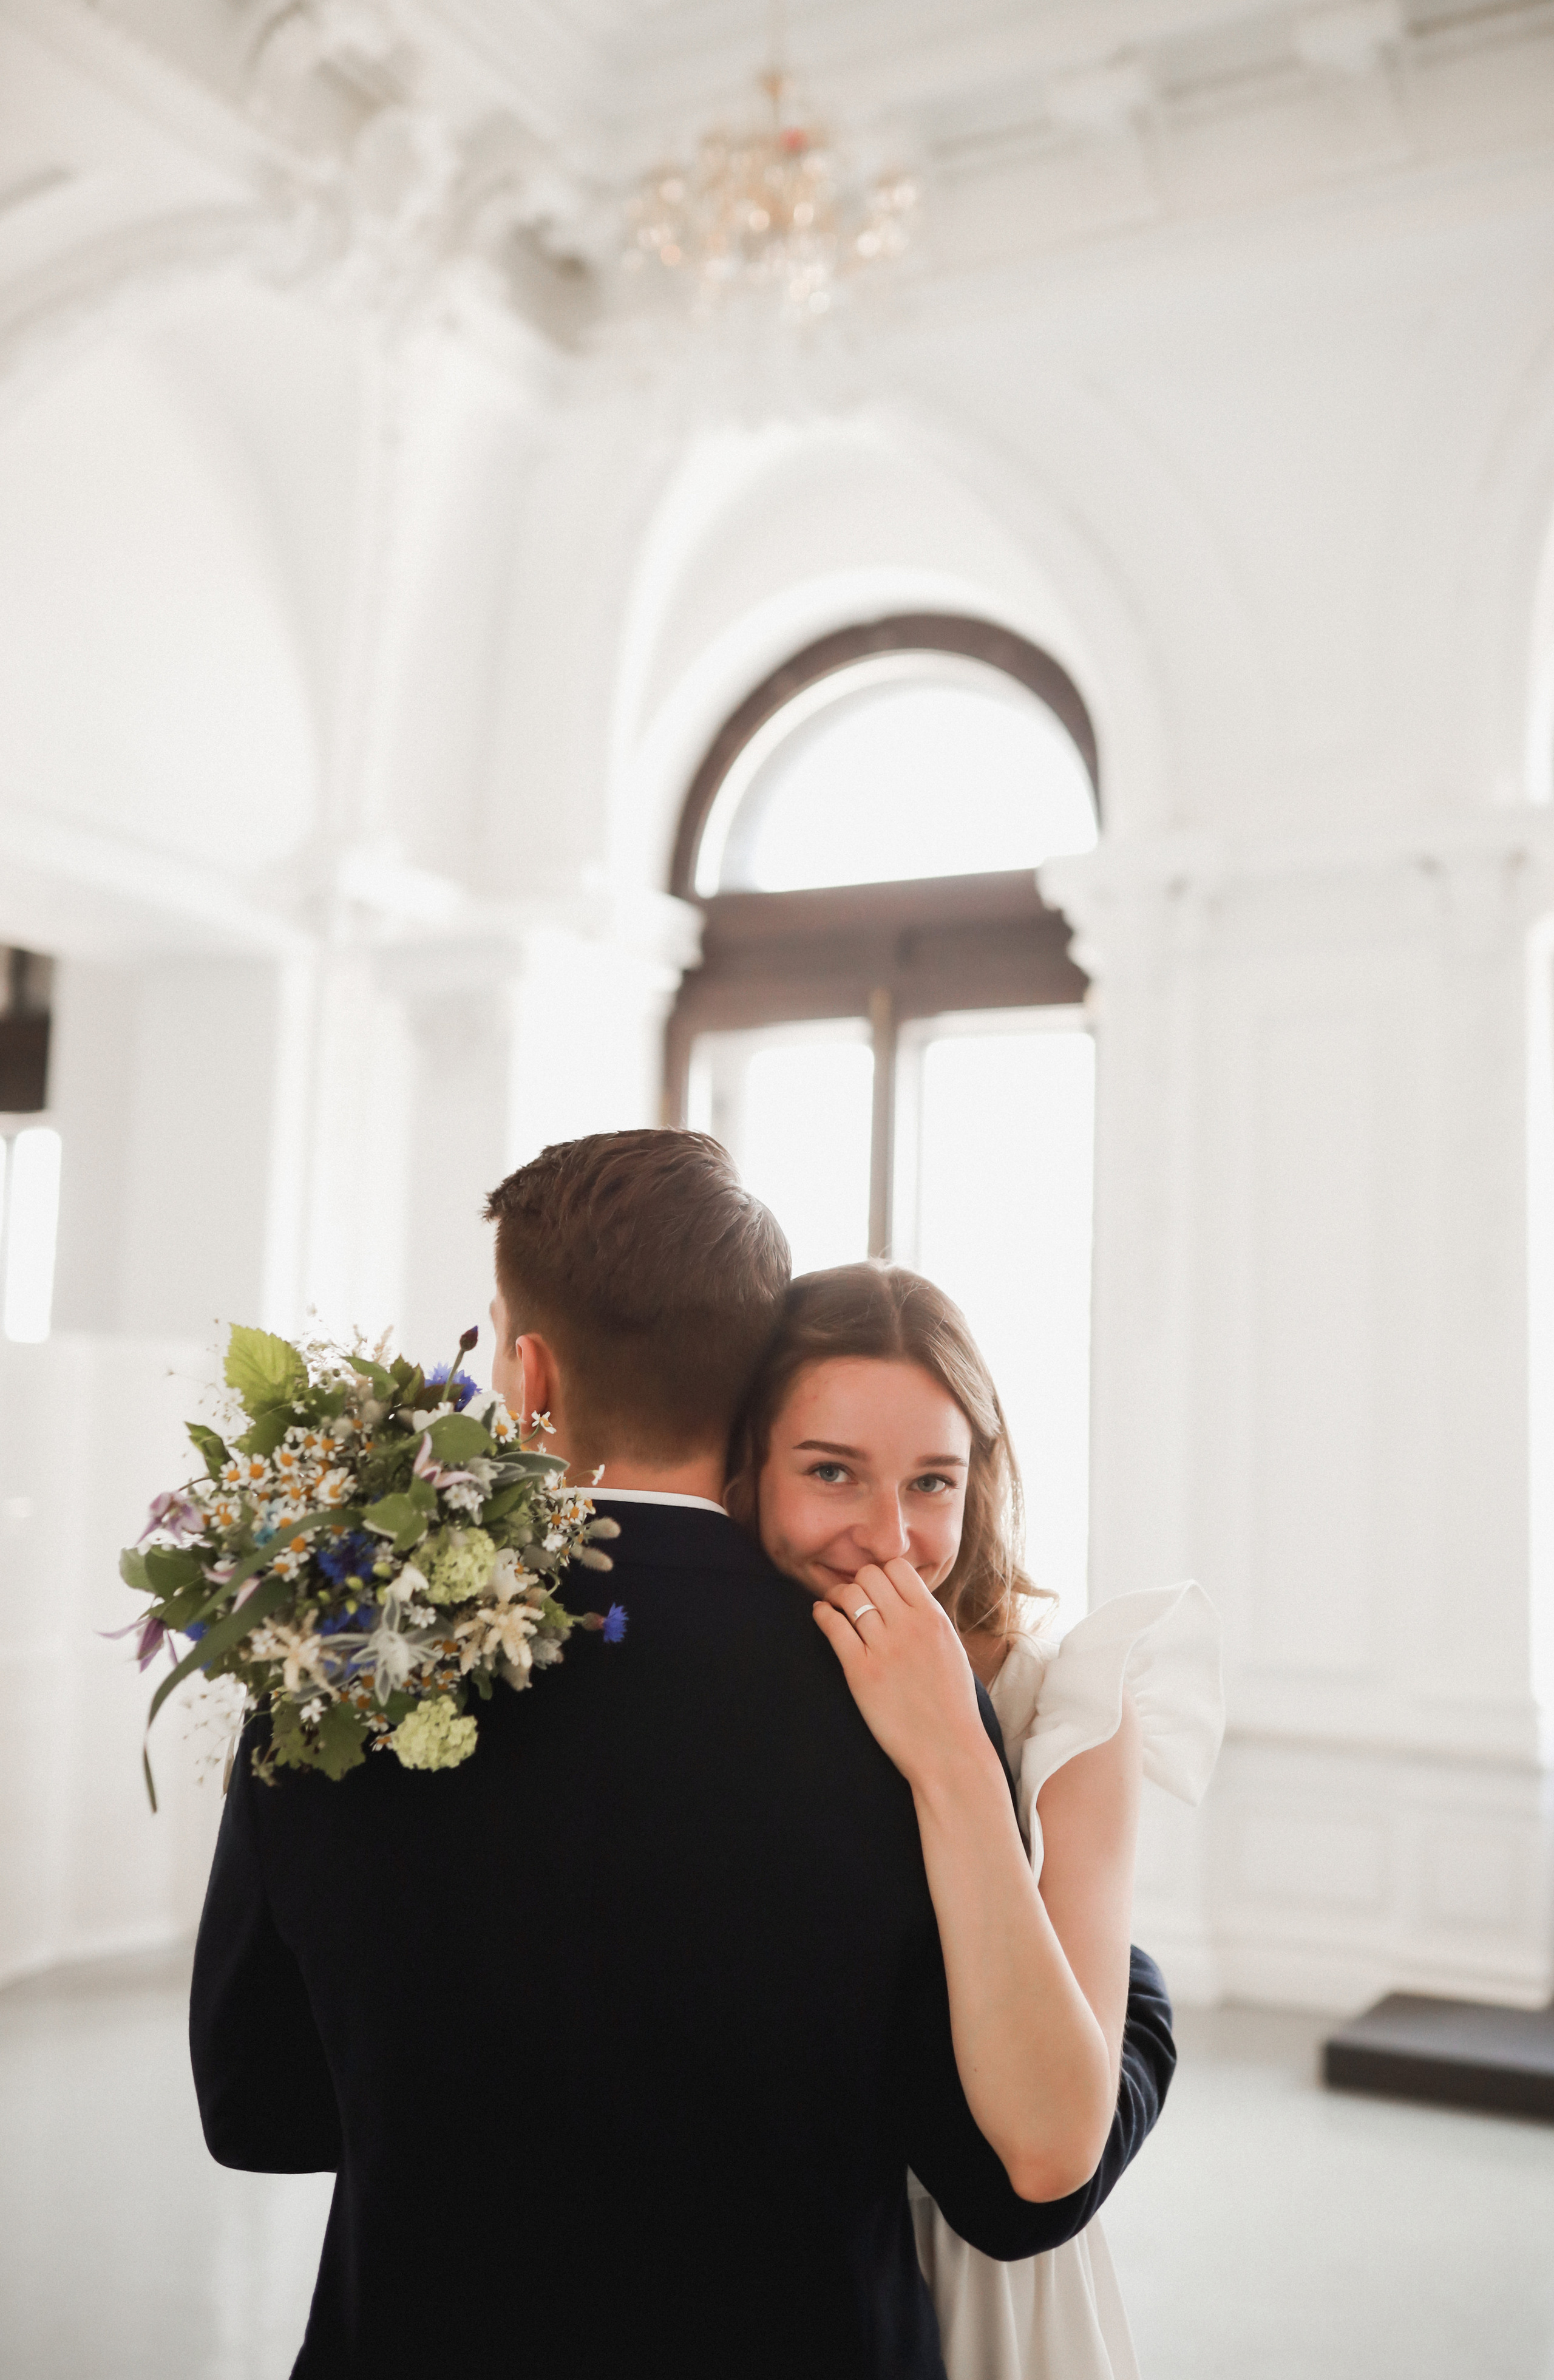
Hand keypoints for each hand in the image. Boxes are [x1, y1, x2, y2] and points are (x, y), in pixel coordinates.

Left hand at [811, 1558, 994, 1794]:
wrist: (948, 1751)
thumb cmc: (952, 1705)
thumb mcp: (951, 1650)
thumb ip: (928, 1620)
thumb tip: (903, 1598)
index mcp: (934, 1618)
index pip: (898, 1567)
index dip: (883, 1574)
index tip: (876, 1588)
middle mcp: (909, 1626)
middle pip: (870, 1575)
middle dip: (858, 1582)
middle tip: (853, 1598)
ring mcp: (884, 1648)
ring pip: (849, 1596)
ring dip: (838, 1597)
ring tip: (835, 1606)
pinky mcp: (861, 1672)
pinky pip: (833, 1626)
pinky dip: (822, 1614)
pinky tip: (821, 1616)